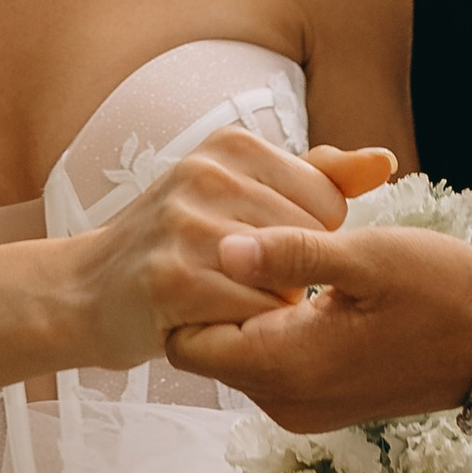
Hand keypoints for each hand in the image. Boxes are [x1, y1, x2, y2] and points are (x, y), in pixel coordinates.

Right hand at [78, 134, 394, 369]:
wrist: (86, 292)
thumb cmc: (177, 245)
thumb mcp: (245, 194)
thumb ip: (320, 177)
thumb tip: (386, 161)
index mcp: (231, 145)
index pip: (329, 201)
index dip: (310, 240)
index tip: (263, 246)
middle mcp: (208, 173)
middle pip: (312, 241)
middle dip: (292, 273)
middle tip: (240, 277)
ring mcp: (186, 223)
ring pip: (288, 277)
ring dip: (269, 304)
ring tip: (225, 296)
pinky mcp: (173, 277)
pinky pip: (257, 312)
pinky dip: (245, 327)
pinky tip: (210, 318)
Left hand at [166, 222, 471, 423]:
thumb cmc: (441, 290)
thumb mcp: (366, 257)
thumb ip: (289, 253)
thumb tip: (221, 249)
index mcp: (288, 370)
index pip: (187, 342)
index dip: (192, 290)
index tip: (223, 245)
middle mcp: (285, 402)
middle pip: (209, 347)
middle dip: (223, 294)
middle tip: (261, 240)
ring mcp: (303, 407)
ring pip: (240, 352)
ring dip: (253, 306)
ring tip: (291, 256)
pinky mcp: (321, 402)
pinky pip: (273, 362)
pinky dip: (277, 325)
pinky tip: (311, 283)